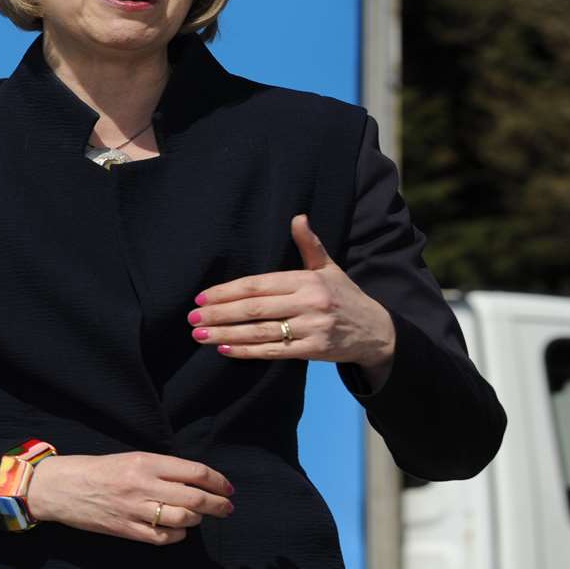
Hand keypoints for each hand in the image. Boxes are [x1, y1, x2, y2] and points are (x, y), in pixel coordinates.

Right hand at [24, 452, 232, 544]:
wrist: (59, 487)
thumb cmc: (95, 470)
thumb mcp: (129, 458)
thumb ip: (160, 468)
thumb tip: (194, 480)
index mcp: (145, 462)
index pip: (195, 472)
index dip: (218, 481)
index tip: (227, 488)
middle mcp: (143, 485)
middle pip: (195, 497)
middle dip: (218, 504)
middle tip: (227, 508)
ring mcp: (134, 509)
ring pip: (183, 518)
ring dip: (197, 519)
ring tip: (199, 516)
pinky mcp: (126, 529)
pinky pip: (163, 537)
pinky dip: (178, 535)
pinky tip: (179, 531)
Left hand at [190, 214, 396, 384]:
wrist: (376, 331)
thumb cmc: (344, 296)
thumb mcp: (329, 268)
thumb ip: (309, 245)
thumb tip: (298, 216)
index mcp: (308, 280)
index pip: (259, 285)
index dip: (228, 291)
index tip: (202, 297)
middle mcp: (309, 302)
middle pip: (255, 309)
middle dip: (220, 313)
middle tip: (192, 318)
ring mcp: (312, 328)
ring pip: (260, 332)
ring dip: (226, 334)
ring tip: (200, 335)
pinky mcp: (314, 350)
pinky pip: (274, 352)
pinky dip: (246, 352)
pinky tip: (224, 348)